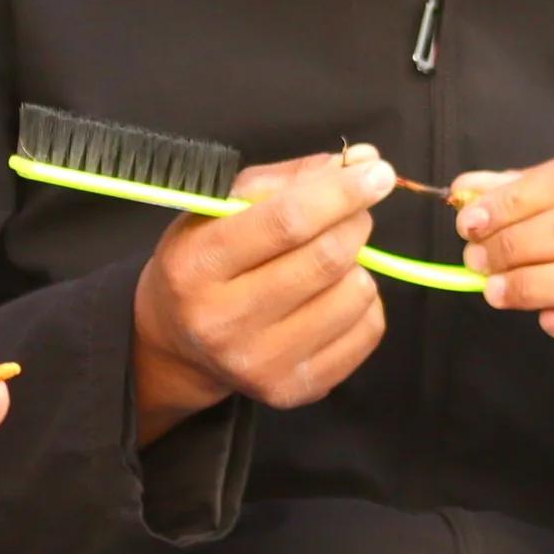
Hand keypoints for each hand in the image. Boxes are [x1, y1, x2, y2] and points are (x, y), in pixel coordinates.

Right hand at [130, 149, 391, 442]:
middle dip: (355, 221)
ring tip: (330, 261)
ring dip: (358, 264)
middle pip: (326, 258)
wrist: (176, 346)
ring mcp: (260, 364)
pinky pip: (366, 332)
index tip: (377, 172)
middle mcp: (224, 322)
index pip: (286, 222)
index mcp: (197, 265)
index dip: (340, 192)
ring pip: (354, 295)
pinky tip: (333, 296)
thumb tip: (363, 161)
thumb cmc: (204, 260)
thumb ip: (287, 180)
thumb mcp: (220, 206)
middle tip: (354, 211)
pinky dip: (364, 302)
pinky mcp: (292, 391)